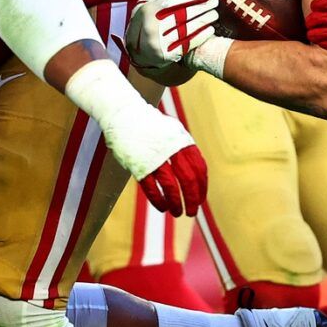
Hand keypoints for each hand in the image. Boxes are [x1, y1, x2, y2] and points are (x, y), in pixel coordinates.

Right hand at [103, 99, 207, 216]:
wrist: (124, 114)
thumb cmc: (150, 126)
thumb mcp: (173, 132)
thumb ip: (185, 150)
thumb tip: (198, 173)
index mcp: (182, 141)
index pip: (199, 168)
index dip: (202, 186)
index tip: (200, 198)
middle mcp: (170, 149)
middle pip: (188, 179)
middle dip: (192, 199)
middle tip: (192, 211)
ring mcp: (154, 157)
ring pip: (170, 186)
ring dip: (176, 203)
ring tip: (176, 212)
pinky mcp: (138, 165)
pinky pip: (151, 188)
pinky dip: (158, 200)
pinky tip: (162, 207)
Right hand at [125, 0, 220, 72]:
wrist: (137, 49)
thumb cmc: (147, 18)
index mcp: (149, 9)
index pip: (174, 0)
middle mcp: (152, 25)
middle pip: (183, 14)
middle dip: (202, 8)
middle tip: (215, 3)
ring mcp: (159, 42)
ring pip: (188, 29)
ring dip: (205, 21)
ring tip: (214, 15)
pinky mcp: (166, 55)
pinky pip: (187, 44)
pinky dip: (201, 36)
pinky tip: (210, 30)